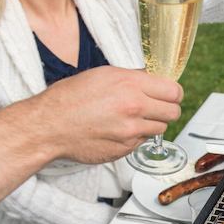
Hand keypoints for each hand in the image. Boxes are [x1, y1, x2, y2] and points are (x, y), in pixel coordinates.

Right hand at [35, 66, 182, 162]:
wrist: (49, 126)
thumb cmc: (69, 98)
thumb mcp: (103, 75)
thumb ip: (132, 79)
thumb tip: (152, 82)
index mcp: (130, 84)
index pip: (174, 91)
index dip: (172, 93)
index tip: (168, 95)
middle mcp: (134, 107)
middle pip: (174, 112)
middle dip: (167, 109)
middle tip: (155, 108)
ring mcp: (131, 130)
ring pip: (161, 128)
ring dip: (151, 124)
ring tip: (131, 119)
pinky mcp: (125, 148)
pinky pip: (142, 142)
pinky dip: (135, 137)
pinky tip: (118, 130)